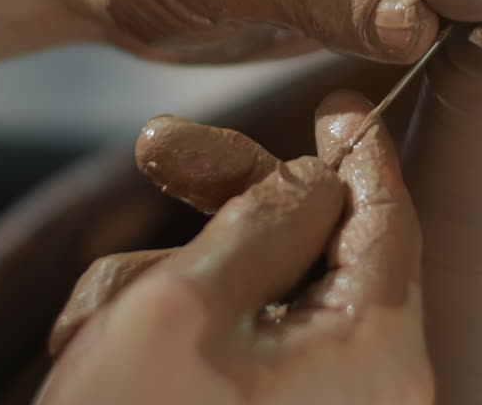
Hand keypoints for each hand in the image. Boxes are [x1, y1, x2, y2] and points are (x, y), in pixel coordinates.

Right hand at [37, 91, 430, 404]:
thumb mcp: (184, 308)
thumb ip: (261, 223)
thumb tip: (315, 181)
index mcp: (375, 355)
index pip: (388, 222)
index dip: (361, 153)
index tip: (343, 105)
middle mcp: (365, 391)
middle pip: (314, 252)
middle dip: (228, 204)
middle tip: (158, 150)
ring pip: (253, 299)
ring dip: (168, 287)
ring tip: (92, 328)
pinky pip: (232, 355)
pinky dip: (166, 338)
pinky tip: (95, 352)